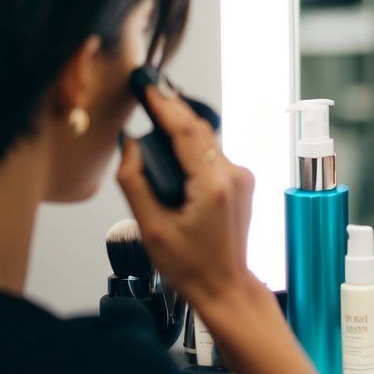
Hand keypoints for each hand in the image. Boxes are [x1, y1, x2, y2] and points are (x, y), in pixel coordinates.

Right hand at [117, 85, 255, 305]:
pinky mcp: (242, 181)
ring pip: (209, 140)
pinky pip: (215, 153)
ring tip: (158, 108)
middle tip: (150, 88)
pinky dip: (195, 144)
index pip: (187, 132)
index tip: (149, 87)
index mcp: (213, 185)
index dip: (166, 105)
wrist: (225, 286)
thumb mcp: (151, 228)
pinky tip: (176, 140)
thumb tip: (130, 147)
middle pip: (200, 130)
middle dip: (174, 108)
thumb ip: (136, 183)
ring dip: (184, 126)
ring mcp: (242, 178)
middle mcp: (234, 176)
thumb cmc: (191, 265)